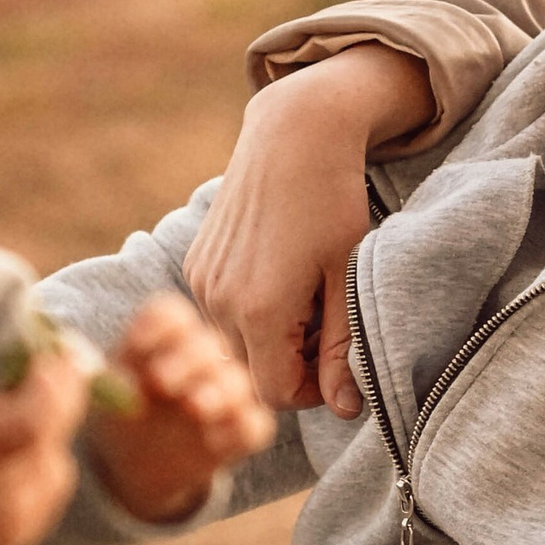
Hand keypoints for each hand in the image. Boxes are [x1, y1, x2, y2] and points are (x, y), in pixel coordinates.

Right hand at [0, 353, 88, 544]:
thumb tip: (30, 379)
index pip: (33, 422)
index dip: (54, 387)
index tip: (53, 356)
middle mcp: (3, 496)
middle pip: (54, 439)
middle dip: (58, 402)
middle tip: (49, 371)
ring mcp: (20, 522)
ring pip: (59, 463)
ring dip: (49, 436)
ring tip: (13, 425)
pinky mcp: (28, 538)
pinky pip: (51, 489)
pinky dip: (42, 466)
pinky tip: (12, 461)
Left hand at [83, 293, 276, 525]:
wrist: (130, 465)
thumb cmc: (118, 414)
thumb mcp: (104, 392)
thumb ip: (103, 373)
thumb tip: (92, 361)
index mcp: (166, 339)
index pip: (172, 314)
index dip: (157, 325)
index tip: (134, 346)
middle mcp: (202, 360)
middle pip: (209, 344)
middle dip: (188, 359)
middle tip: (160, 381)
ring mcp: (226, 396)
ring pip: (239, 383)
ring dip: (219, 391)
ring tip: (193, 408)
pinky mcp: (240, 433)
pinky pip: (255, 426)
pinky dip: (239, 429)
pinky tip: (212, 441)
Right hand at [185, 45, 430, 415]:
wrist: (293, 134)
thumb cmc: (333, 202)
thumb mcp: (348, 278)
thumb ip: (342, 348)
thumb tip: (344, 409)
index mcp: (259, 310)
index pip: (275, 395)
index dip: (312, 389)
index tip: (337, 356)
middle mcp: (218, 301)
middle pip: (251, 372)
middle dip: (292, 362)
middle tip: (326, 319)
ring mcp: (202, 281)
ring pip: (236, 344)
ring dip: (271, 337)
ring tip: (306, 293)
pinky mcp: (197, 264)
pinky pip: (222, 313)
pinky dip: (251, 311)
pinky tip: (280, 272)